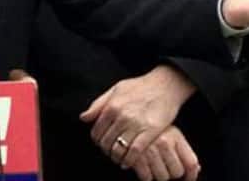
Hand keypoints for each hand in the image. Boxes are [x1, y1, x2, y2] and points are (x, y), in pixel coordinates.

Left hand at [81, 65, 195, 161]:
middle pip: (106, 142)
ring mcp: (136, 124)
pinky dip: (129, 160)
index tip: (100, 144)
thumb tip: (83, 118)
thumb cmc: (139, 87)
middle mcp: (122, 116)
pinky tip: (126, 163)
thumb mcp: (115, 90)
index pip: (97, 131)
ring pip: (119, 148)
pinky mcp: (151, 131)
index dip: (97, 141)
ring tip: (117, 158)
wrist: (165, 85)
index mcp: (111, 106)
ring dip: (115, 157)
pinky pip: (135, 151)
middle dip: (105, 150)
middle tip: (109, 152)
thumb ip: (98, 104)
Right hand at [126, 126, 200, 180]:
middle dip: (170, 174)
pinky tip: (141, 168)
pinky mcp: (135, 156)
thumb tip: (196, 170)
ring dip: (157, 175)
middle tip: (163, 168)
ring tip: (151, 167)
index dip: (191, 176)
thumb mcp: (169, 130)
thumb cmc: (149, 122)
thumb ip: (183, 150)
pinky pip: (146, 177)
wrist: (129, 108)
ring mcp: (149, 149)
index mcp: (175, 136)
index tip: (187, 179)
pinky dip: (144, 176)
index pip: (191, 163)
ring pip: (161, 177)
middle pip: (176, 172)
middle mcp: (164, 142)